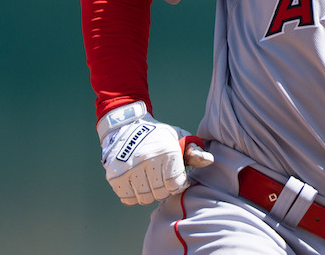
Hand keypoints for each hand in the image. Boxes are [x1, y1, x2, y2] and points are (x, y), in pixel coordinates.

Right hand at [97, 101, 213, 205]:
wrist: (126, 126)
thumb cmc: (158, 136)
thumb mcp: (179, 138)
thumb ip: (194, 152)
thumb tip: (209, 160)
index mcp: (166, 151)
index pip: (176, 185)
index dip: (179, 184)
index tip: (177, 178)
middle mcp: (147, 160)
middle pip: (160, 193)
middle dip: (165, 190)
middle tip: (162, 179)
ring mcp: (128, 169)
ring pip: (144, 198)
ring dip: (150, 194)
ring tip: (150, 181)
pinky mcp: (114, 176)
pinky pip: (128, 199)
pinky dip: (134, 196)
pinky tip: (138, 184)